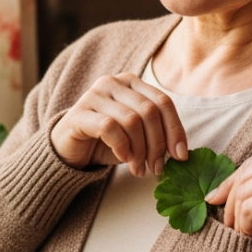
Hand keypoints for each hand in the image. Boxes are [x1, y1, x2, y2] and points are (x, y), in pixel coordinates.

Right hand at [50, 73, 187, 176]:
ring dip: (140, 150)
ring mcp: (94, 95)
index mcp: (131, 83)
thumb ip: (156, 135)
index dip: (175, 129)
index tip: (180, 156)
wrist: (69, 150)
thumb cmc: (107, 142)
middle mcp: (113, 83)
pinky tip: (122, 158)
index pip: (163, 102)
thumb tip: (182, 152)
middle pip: (149, 111)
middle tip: (157, 168)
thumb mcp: (137, 137)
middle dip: (157, 144)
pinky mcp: (79, 112)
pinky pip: (110, 127)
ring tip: (139, 169)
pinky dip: (121, 146)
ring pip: (131, 120)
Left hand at [205, 134, 251, 239]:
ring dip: (238, 218)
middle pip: (244, 176)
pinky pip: (249, 209)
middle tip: (228, 223)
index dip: (230, 183)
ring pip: (243, 194)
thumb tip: (228, 188)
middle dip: (230, 202)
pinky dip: (246, 225)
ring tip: (243, 233)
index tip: (215, 199)